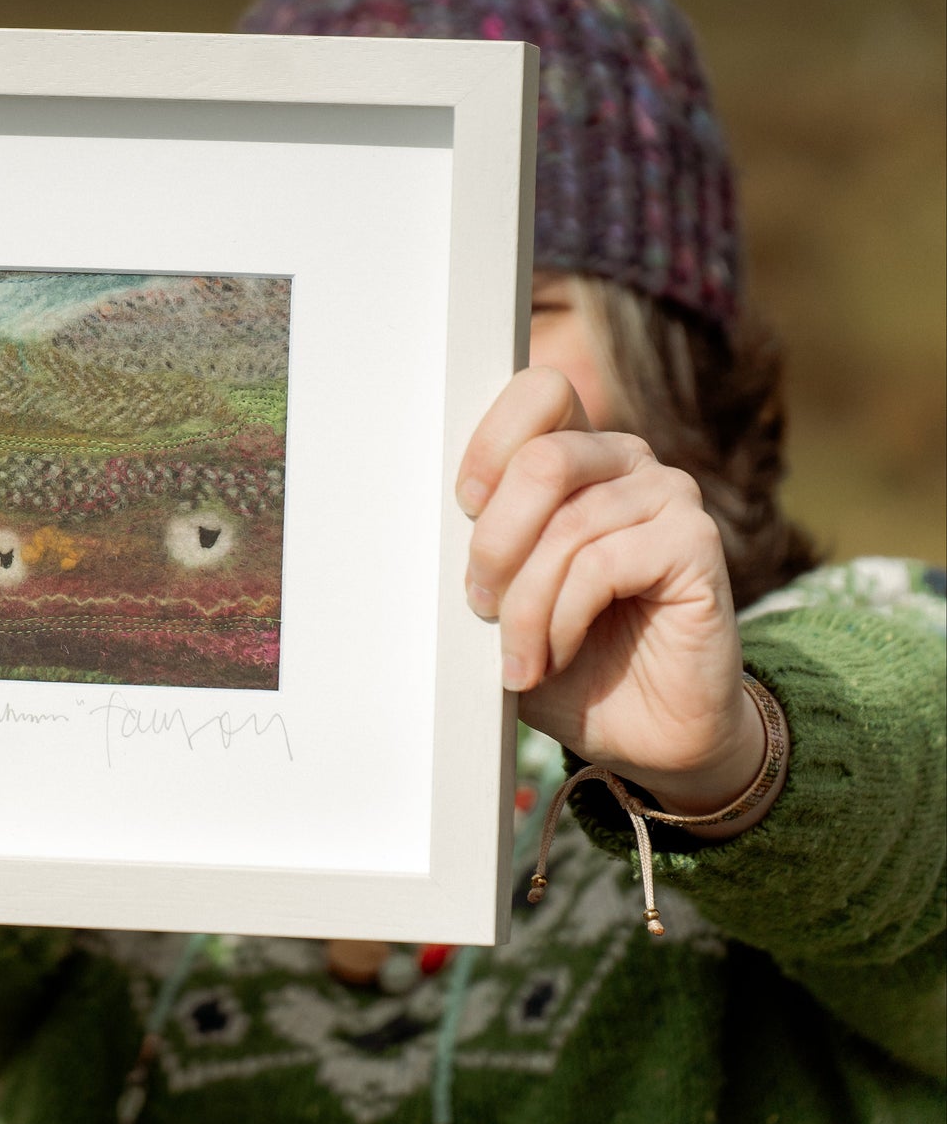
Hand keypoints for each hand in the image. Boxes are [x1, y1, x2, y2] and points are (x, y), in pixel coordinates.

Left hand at [458, 367, 763, 815]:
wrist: (643, 732)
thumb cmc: (569, 659)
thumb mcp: (506, 598)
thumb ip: (479, 552)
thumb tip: (428, 528)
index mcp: (577, 457)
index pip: (539, 392)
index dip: (490, 443)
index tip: (463, 507)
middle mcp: (625, 462)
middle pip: (542, 459)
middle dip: (494, 543)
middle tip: (480, 606)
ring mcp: (668, 496)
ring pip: (568, 525)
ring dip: (526, 605)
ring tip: (520, 656)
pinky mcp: (694, 543)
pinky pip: (603, 563)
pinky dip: (564, 619)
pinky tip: (559, 653)